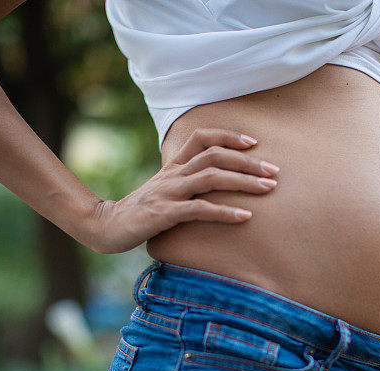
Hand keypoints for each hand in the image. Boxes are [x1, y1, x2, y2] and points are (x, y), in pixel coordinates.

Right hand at [86, 128, 278, 253]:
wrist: (105, 226)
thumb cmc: (141, 211)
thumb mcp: (165, 190)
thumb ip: (187, 182)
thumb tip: (215, 180)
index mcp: (173, 166)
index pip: (202, 137)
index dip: (228, 135)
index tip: (253, 142)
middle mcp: (173, 174)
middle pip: (215, 155)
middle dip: (248, 161)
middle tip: (275, 170)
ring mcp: (169, 192)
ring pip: (212, 177)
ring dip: (244, 181)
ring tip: (269, 188)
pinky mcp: (165, 214)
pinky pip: (200, 210)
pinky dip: (226, 212)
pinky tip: (245, 217)